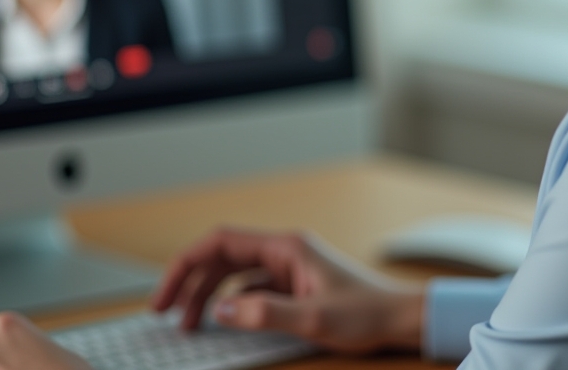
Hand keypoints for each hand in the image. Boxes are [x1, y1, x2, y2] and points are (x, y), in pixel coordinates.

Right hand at [152, 228, 423, 353]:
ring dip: (208, 294)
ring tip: (190, 324)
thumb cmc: (367, 313)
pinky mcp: (296, 286)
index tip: (165, 295)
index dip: (186, 265)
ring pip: (234, 273)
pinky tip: (225, 324)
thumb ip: (265, 314)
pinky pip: (252, 289)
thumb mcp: (314, 318)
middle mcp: (285, 251)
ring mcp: (290, 268)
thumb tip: (221, 311)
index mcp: (286, 247)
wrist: (402, 318)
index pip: (220, 242)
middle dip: (190, 282)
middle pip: (222, 257)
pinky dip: (232, 303)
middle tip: (166, 313)